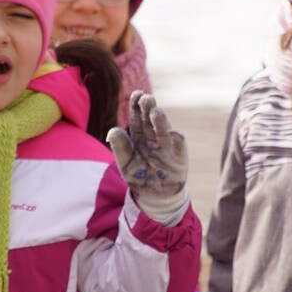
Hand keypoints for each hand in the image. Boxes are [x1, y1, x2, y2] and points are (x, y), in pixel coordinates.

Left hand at [106, 91, 188, 224]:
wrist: (156, 196)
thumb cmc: (139, 177)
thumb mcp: (125, 164)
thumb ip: (120, 147)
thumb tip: (112, 130)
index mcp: (140, 136)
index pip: (137, 117)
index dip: (136, 106)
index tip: (135, 94)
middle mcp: (154, 138)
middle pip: (150, 120)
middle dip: (148, 109)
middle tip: (146, 97)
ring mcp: (167, 146)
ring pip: (164, 130)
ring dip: (161, 121)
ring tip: (156, 112)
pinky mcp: (179, 156)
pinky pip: (179, 146)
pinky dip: (177, 140)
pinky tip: (174, 134)